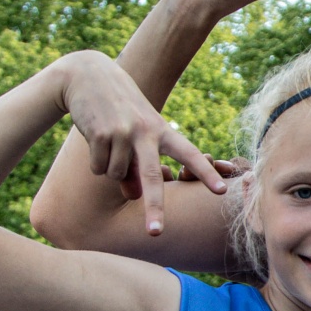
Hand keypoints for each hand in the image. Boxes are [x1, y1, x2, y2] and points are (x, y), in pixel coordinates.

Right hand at [52, 52, 223, 235]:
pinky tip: (95, 138)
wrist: (88, 76)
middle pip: (152, 176)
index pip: (190, 154)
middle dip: (154, 207)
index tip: (222, 192)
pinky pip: (98, 168)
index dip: (206, 174)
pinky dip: (95, 162)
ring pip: (117, 175)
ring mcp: (122, 132)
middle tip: (157, 233)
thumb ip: (138, 168)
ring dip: (110, 169)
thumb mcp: (136, 135)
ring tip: (108, 143)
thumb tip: (134, 196)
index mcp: (162, 131)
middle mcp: (146, 131)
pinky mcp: (99, 133)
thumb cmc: (120, 110)